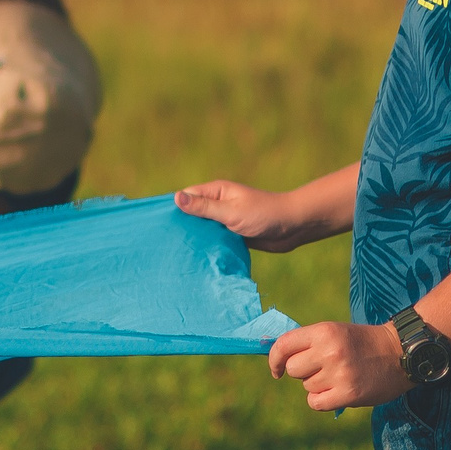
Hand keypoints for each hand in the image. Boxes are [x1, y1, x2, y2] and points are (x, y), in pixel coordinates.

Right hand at [174, 179, 307, 251]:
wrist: (292, 228)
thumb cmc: (263, 215)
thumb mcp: (231, 212)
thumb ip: (204, 207)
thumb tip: (175, 198)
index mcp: (216, 192)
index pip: (186, 197)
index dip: (173, 208)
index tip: (158, 223)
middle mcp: (218, 204)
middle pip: (192, 213)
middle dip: (181, 225)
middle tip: (163, 242)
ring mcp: (225, 219)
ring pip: (202, 228)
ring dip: (194, 237)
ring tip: (176, 251)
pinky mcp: (232, 234)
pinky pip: (214, 239)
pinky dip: (207, 245)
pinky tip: (196, 257)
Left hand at [268, 321, 407, 410]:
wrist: (400, 353)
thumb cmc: (363, 343)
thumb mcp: (334, 332)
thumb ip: (308, 343)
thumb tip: (279, 359)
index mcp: (323, 332)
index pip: (283, 345)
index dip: (275, 359)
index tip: (277, 369)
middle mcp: (329, 351)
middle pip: (294, 370)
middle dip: (304, 372)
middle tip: (323, 368)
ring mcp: (339, 373)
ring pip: (307, 387)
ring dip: (318, 385)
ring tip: (340, 376)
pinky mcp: (348, 393)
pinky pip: (316, 403)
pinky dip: (323, 400)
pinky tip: (337, 392)